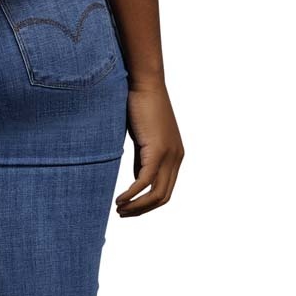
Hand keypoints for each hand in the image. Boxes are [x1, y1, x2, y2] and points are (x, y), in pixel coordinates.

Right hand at [116, 81, 183, 216]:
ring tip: (120, 210)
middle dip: (142, 209)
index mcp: (175, 154)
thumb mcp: (141, 137)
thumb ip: (142, 159)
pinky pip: (145, 181)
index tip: (128, 207)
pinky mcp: (157, 150)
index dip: (147, 203)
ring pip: (156, 194)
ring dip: (137, 206)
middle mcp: (176, 157)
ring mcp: (169, 155)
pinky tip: (120, 199)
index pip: (165, 189)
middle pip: (163, 197)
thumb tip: (137, 181)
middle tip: (122, 214)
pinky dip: (132, 194)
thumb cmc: (138, 103)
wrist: (143, 81)